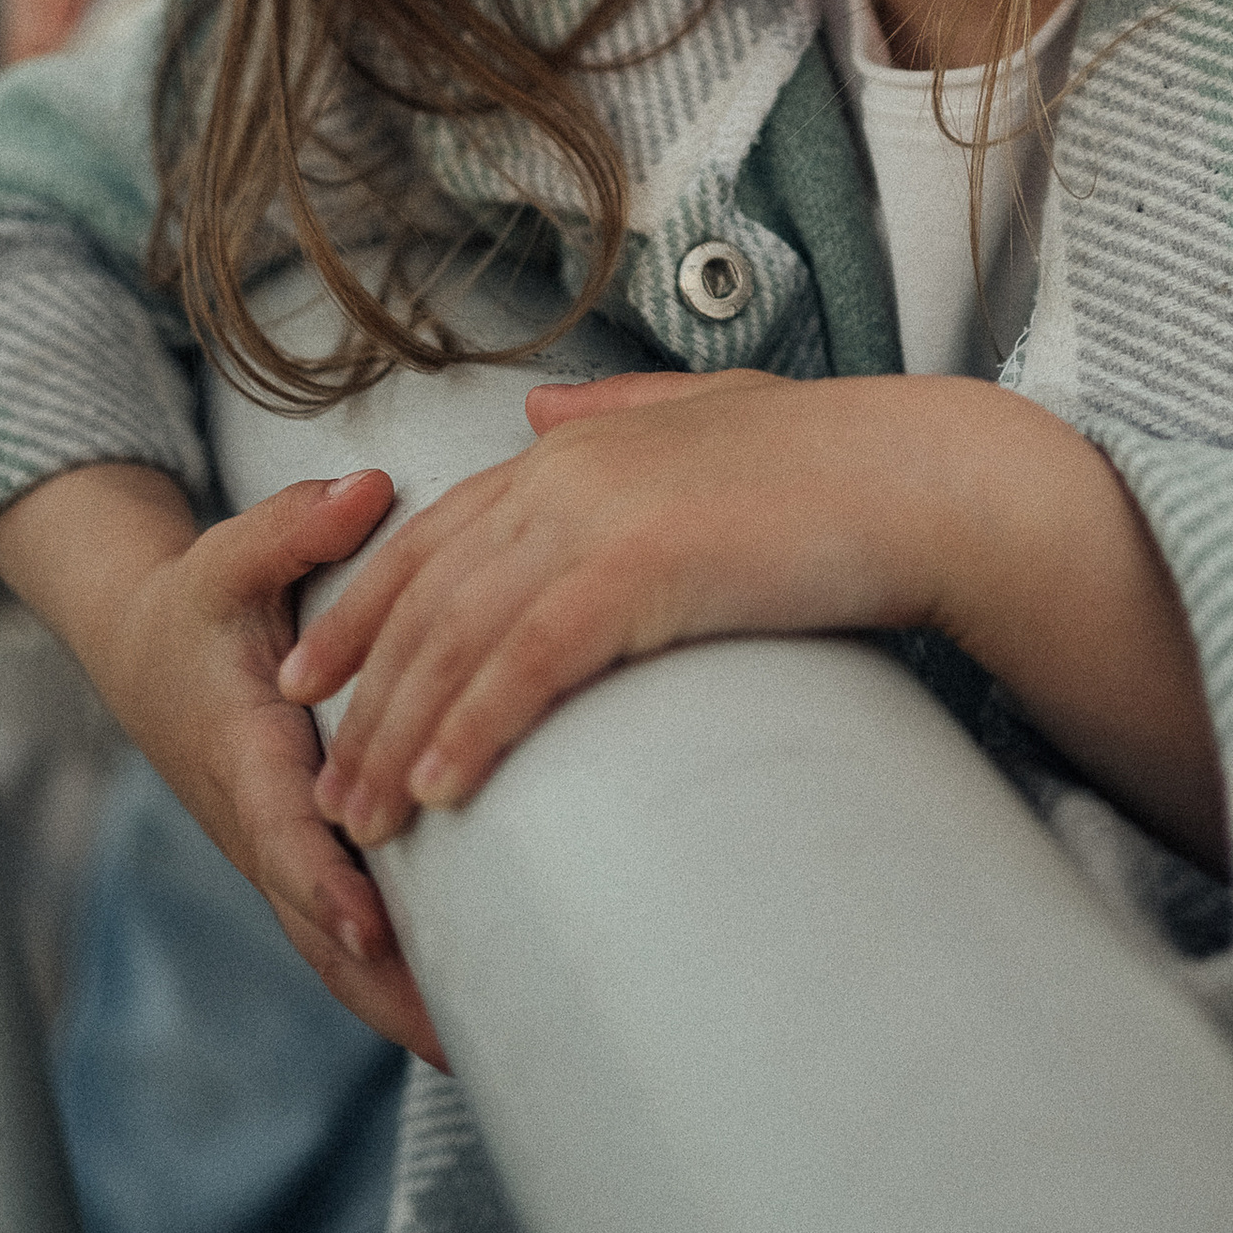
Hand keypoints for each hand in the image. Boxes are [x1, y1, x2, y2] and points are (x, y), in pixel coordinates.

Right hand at [0, 461, 442, 1056]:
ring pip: (329, 943)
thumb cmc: (198, 599)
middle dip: (378, 983)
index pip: (286, 830)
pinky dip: (387, 973)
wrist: (145, 648)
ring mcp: (278, 848)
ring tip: (478, 1050)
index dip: (326, 881)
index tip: (374, 923)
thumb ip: (294, 524)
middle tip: (458, 1038)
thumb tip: (368, 490)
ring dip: (391, 997)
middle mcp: (259, 817)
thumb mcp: (229, 551)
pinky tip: (456, 1010)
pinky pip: (340, 928)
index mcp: (242, 752)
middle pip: (314, 921)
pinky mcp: (301, 854)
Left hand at [281, 366, 1225, 871]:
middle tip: (325, 790)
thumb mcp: (707, 414)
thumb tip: (537, 411)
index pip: (435, 537)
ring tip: (366, 821)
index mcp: (578, 445)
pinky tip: (447, 788)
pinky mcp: (644, 568)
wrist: (922, 478)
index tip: (310, 681)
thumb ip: (615, 410)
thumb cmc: (833, 463)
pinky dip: (478, 725)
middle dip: (362, 699)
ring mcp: (601, 516)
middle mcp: (569, 470)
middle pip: (428, 598)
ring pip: (462, 637)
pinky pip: (532, 661)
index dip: (363, 611)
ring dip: (401, 735)